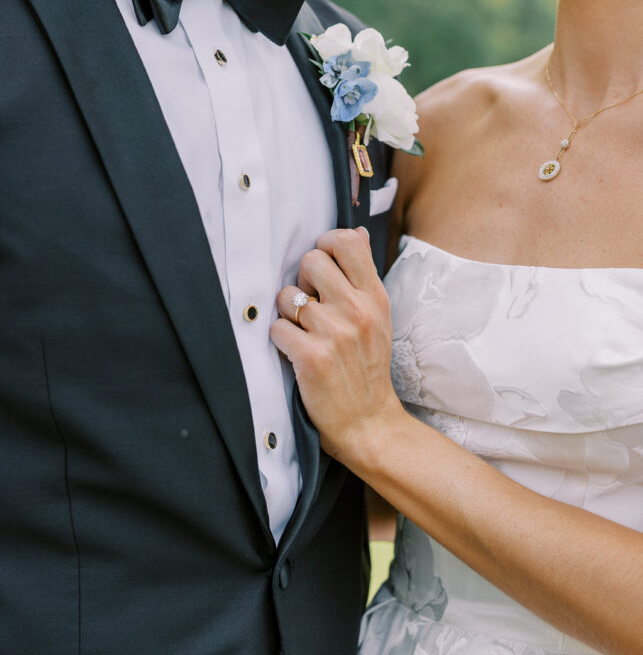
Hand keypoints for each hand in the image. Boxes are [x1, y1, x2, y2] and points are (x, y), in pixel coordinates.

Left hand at [271, 228, 402, 466]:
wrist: (368, 422)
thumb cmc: (367, 367)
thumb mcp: (379, 317)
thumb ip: (363, 275)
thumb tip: (357, 232)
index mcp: (374, 296)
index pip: (346, 241)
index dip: (325, 247)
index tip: (322, 270)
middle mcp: (357, 309)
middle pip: (309, 261)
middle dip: (302, 283)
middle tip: (311, 308)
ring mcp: (335, 333)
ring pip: (285, 297)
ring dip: (287, 316)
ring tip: (305, 335)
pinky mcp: (312, 357)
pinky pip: (276, 328)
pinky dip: (280, 342)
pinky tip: (296, 354)